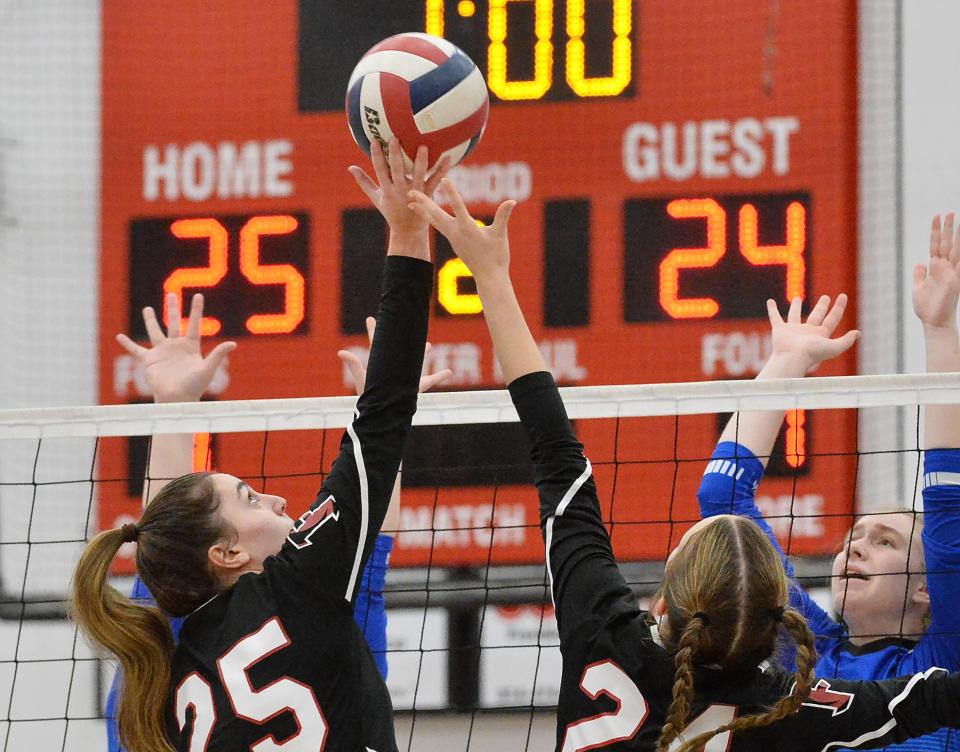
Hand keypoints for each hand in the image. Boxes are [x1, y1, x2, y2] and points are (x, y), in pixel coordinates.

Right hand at [116, 293, 236, 402]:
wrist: (177, 399)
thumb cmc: (195, 386)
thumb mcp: (207, 368)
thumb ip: (218, 355)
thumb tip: (233, 344)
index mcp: (191, 346)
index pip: (194, 323)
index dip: (196, 310)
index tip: (198, 296)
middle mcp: (176, 346)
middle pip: (173, 322)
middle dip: (172, 308)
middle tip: (171, 294)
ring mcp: (162, 352)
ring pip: (155, 331)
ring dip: (150, 320)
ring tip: (148, 308)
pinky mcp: (150, 360)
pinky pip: (136, 350)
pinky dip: (127, 344)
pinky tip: (119, 336)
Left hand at [338, 316, 452, 394]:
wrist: (382, 414)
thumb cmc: (369, 397)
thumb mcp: (361, 378)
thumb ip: (353, 364)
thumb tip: (341, 352)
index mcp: (380, 363)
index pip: (376, 342)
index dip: (373, 330)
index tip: (371, 318)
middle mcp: (393, 368)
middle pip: (398, 349)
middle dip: (401, 338)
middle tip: (404, 326)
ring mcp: (405, 378)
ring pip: (415, 362)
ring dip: (423, 353)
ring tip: (429, 345)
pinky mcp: (415, 388)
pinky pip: (431, 381)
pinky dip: (440, 376)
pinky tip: (449, 372)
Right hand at [348, 138, 450, 239]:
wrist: (408, 231)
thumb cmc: (391, 211)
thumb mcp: (376, 197)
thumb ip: (364, 182)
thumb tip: (350, 167)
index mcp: (386, 189)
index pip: (379, 169)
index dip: (377, 155)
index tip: (375, 140)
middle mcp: (400, 190)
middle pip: (397, 169)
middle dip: (395, 154)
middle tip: (395, 138)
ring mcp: (415, 193)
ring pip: (418, 175)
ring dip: (420, 161)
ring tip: (423, 146)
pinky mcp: (428, 196)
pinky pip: (436, 181)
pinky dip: (442, 170)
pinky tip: (449, 157)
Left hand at [407, 178, 515, 281]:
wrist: (489, 277)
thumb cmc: (496, 257)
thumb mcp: (500, 235)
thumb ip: (503, 216)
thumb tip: (512, 201)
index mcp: (468, 228)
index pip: (458, 206)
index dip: (452, 192)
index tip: (444, 179)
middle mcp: (456, 233)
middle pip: (436, 214)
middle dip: (424, 202)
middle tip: (410, 192)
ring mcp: (453, 238)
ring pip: (434, 221)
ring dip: (422, 211)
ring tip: (410, 202)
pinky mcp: (454, 242)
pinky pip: (439, 227)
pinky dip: (431, 218)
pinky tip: (427, 214)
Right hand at [767, 294, 858, 373]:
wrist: (791, 358)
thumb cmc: (812, 353)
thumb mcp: (834, 347)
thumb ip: (846, 341)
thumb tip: (858, 333)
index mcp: (820, 335)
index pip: (832, 319)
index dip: (839, 307)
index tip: (843, 295)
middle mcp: (807, 332)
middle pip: (816, 316)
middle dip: (822, 306)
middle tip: (825, 297)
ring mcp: (793, 330)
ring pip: (795, 315)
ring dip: (795, 307)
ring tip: (796, 299)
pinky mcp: (779, 330)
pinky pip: (775, 317)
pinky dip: (772, 310)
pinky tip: (770, 302)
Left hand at [913, 213, 959, 330]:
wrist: (933, 321)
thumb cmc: (926, 307)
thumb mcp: (918, 287)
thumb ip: (919, 274)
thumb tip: (920, 262)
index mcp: (935, 268)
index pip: (936, 245)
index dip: (936, 232)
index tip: (937, 217)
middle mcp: (944, 267)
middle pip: (946, 243)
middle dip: (948, 228)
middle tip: (950, 212)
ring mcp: (951, 273)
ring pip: (955, 250)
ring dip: (957, 236)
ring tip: (959, 221)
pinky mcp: (955, 280)